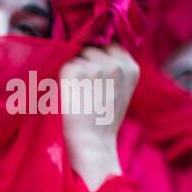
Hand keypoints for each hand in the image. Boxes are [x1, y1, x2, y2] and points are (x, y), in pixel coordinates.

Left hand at [59, 45, 139, 190]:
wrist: (91, 144)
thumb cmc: (102, 121)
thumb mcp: (119, 91)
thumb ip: (114, 69)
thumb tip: (95, 49)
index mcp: (131, 67)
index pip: (110, 47)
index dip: (98, 59)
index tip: (94, 79)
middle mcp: (115, 64)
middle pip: (91, 49)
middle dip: (85, 63)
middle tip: (84, 90)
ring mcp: (95, 67)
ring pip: (76, 56)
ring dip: (72, 70)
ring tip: (76, 94)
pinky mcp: (74, 72)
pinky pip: (63, 65)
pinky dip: (61, 78)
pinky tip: (67, 94)